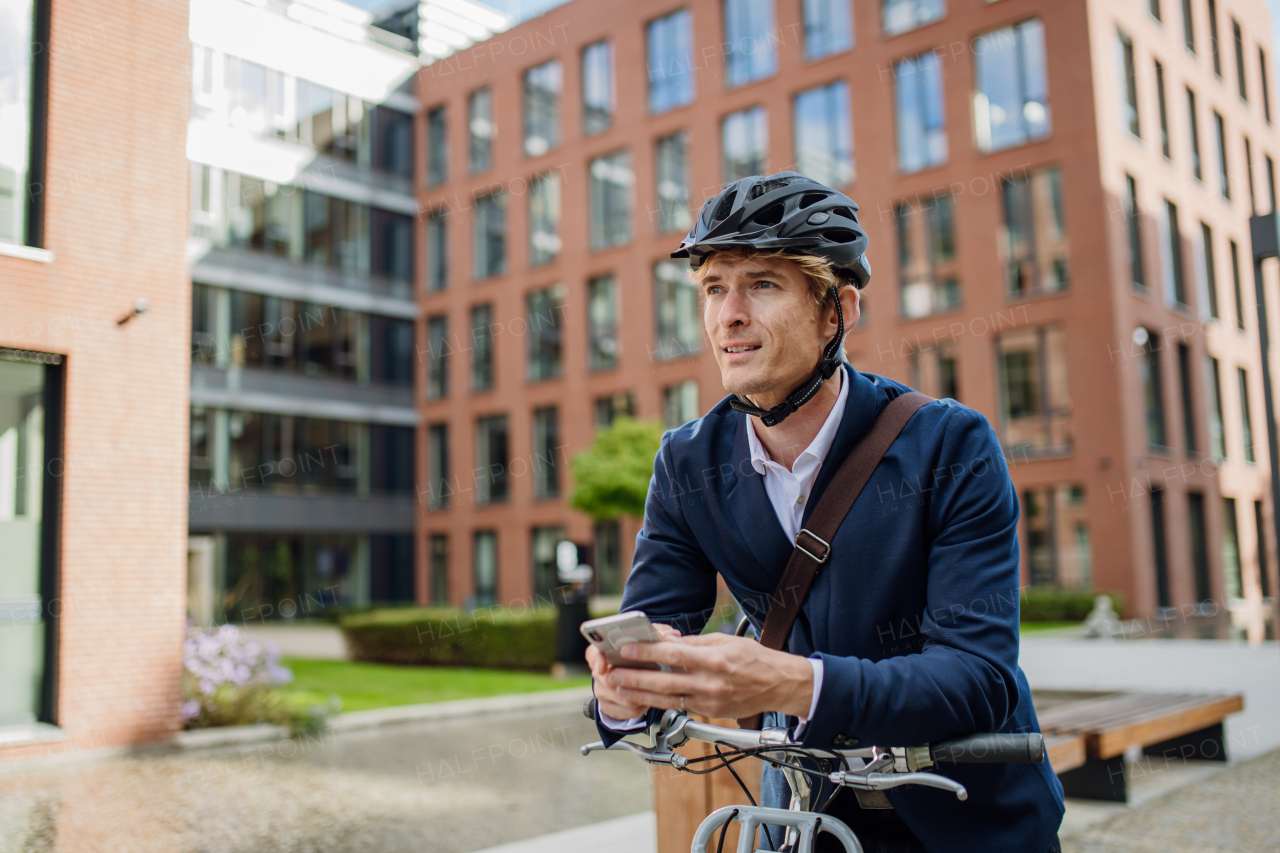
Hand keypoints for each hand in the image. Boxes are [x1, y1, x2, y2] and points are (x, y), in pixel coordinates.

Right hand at [587, 623, 683, 720]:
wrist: (638, 675)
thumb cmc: (644, 653)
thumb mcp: (652, 637)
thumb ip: (658, 633)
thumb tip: (665, 635)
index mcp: (604, 650)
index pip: (593, 653)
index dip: (597, 659)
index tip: (603, 666)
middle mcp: (599, 671)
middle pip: (608, 679)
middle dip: (630, 679)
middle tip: (649, 676)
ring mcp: (602, 691)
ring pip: (622, 697)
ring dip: (641, 694)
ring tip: (654, 688)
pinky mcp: (609, 708)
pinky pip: (627, 711)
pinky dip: (642, 707)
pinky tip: (648, 699)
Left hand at [606, 632, 813, 720]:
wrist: (779, 685)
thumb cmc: (755, 660)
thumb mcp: (725, 641)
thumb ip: (694, 643)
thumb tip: (668, 642)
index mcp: (714, 660)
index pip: (672, 654)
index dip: (647, 652)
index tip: (626, 649)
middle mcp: (710, 683)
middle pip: (664, 681)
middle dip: (635, 679)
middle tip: (613, 675)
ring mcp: (709, 701)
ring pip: (668, 700)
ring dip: (642, 696)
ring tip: (622, 690)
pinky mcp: (710, 712)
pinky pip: (682, 706)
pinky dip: (662, 702)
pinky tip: (647, 698)